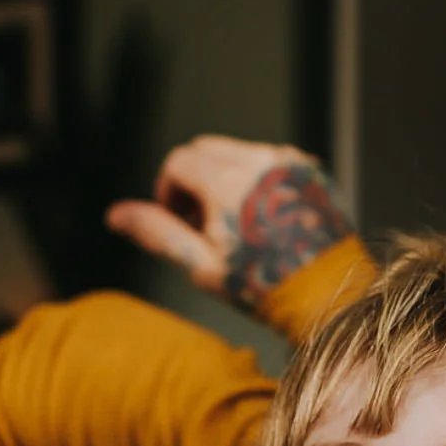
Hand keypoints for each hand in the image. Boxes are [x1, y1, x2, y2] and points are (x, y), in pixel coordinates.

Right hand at [106, 137, 356, 315]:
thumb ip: (158, 232)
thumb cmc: (263, 287)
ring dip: (224, 178)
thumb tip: (116, 214)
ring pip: (239, 152)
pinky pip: (272, 161)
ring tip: (233, 225)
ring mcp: (291, 163)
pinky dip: (257, 179)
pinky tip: (263, 220)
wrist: (329, 296)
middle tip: (201, 224)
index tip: (177, 220)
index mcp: (229, 180)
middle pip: (207, 149)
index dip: (168, 191)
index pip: (179, 161)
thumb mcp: (201, 265)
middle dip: (194, 181)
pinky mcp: (312, 171)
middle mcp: (261, 160)